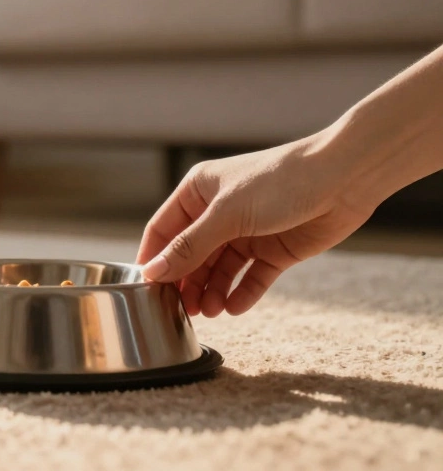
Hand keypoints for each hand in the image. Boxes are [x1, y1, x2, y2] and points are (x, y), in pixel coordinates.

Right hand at [136, 134, 374, 316]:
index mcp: (199, 192)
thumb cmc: (281, 181)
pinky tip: (234, 308)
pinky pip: (251, 277)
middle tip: (181, 310)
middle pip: (191, 255)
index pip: (164, 230)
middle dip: (186, 282)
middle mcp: (219, 212)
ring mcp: (248, 232)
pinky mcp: (275, 250)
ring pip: (220, 269)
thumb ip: (190, 247)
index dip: (154, 258)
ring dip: (212, 291)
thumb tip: (154, 272)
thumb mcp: (227, 214)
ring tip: (210, 311)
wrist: (344, 179)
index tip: (146, 289)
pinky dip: (241, 293)